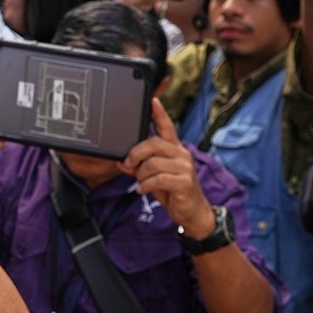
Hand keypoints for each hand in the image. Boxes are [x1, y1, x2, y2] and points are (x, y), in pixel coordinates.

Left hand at [120, 100, 215, 232]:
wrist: (191, 211)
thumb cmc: (172, 191)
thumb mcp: (153, 177)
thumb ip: (139, 167)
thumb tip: (122, 163)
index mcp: (174, 148)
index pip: (167, 127)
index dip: (159, 114)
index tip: (153, 100)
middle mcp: (181, 154)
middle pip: (153, 144)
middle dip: (135, 154)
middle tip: (128, 165)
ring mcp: (184, 167)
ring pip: (152, 163)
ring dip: (141, 174)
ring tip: (141, 182)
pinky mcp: (184, 181)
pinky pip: (158, 179)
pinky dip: (146, 185)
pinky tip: (143, 190)